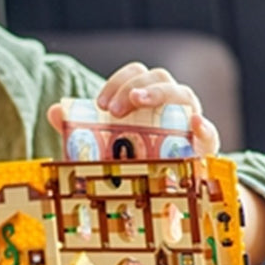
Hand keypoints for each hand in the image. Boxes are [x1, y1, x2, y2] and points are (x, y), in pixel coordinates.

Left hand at [47, 62, 220, 155]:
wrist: (170, 191)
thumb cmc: (137, 160)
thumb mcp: (107, 146)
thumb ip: (81, 129)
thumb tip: (53, 111)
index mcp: (149, 97)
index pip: (136, 74)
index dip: (118, 82)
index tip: (100, 105)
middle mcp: (172, 103)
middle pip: (159, 77)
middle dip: (135, 87)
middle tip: (114, 110)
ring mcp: (191, 121)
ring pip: (183, 95)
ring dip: (160, 94)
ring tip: (140, 102)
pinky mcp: (206, 147)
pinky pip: (210, 133)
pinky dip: (205, 127)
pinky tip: (196, 124)